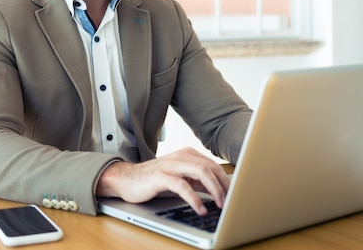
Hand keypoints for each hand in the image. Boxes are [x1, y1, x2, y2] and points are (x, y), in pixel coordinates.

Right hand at [96, 148, 229, 214]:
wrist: (127, 179)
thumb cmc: (153, 180)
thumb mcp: (180, 179)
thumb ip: (197, 181)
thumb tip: (218, 189)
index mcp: (187, 154)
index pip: (213, 164)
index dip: (226, 180)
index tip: (235, 194)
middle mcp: (180, 156)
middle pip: (210, 167)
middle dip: (223, 184)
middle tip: (230, 201)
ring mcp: (170, 165)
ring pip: (200, 172)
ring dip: (214, 189)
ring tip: (220, 205)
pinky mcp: (160, 176)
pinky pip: (182, 186)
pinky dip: (194, 198)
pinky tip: (200, 208)